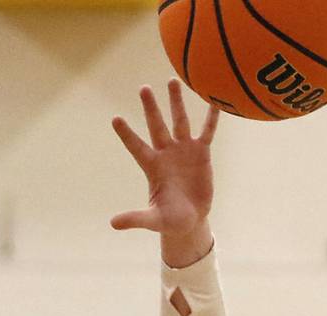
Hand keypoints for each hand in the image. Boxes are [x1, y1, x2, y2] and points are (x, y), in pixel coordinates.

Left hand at [111, 80, 218, 265]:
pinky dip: (211, 118)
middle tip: (143, 88)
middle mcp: (166, 154)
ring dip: (176, 103)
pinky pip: (206, 132)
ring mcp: (184, 151)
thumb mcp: (153, 220)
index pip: (136, 147)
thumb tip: (112, 223)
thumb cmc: (170, 220)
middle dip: (151, 108)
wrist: (190, 220)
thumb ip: (135, 218)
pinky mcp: (201, 154)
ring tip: (172, 80)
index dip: (126, 135)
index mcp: (152, 167)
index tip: (115, 119)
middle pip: (156, 126)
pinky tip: (214, 100)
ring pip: (179, 122)